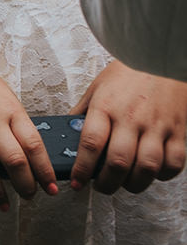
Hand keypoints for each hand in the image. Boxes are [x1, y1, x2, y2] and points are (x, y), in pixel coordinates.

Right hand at [0, 47, 57, 209]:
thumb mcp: (4, 94)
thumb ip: (16, 121)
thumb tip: (31, 154)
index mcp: (9, 109)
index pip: (34, 146)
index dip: (45, 171)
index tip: (51, 188)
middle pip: (13, 160)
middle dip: (25, 185)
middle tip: (30, 197)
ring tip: (4, 205)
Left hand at [68, 60, 186, 193]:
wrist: (160, 57)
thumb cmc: (127, 72)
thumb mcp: (97, 87)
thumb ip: (84, 112)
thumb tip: (68, 134)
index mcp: (106, 107)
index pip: (90, 144)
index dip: (81, 169)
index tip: (76, 182)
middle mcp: (131, 118)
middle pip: (118, 162)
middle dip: (106, 184)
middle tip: (100, 187)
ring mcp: (157, 126)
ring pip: (147, 167)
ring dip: (134, 184)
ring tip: (125, 184)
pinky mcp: (179, 131)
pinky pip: (174, 163)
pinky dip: (163, 175)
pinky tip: (152, 173)